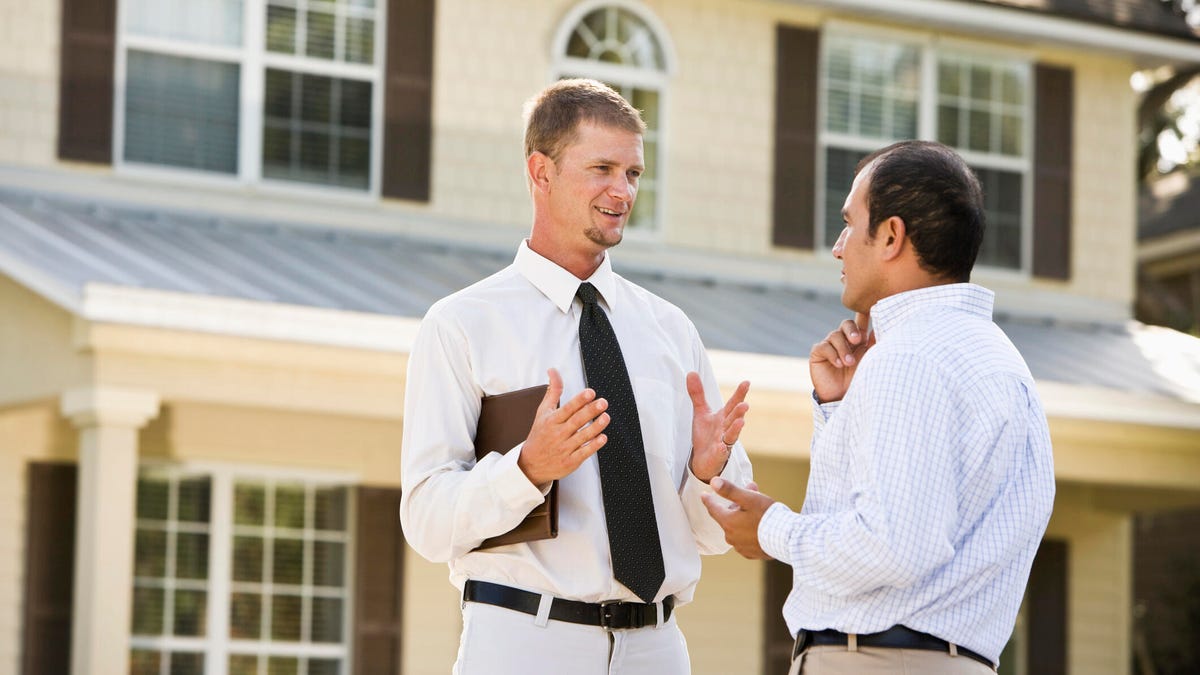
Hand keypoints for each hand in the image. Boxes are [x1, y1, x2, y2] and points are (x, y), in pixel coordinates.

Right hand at [517, 368, 609, 484]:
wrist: (530, 464)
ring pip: (582, 436)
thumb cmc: (540, 434)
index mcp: (552, 420)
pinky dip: (594, 445)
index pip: (567, 408)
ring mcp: (564, 448)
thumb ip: (552, 391)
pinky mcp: (570, 461)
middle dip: (591, 411)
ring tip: (606, 417)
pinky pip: (584, 453)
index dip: (579, 400)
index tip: (590, 392)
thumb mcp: (543, 412)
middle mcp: (558, 434)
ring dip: (596, 426)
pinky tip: (603, 437)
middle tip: (603, 402)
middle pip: (577, 420)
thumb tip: (553, 370)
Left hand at [687, 372, 749, 482]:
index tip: (746, 382)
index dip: (740, 394)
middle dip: (739, 412)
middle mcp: (726, 428)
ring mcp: (724, 442)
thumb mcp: (700, 412)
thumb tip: (691, 372)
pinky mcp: (718, 455)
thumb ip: (697, 394)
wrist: (702, 459)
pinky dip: (722, 450)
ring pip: (731, 435)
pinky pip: (721, 452)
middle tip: (745, 404)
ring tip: (741, 421)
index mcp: (723, 417)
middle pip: (734, 418)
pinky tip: (722, 447)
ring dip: (736, 429)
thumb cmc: (706, 435)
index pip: (733, 403)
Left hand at [700, 478, 774, 558]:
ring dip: (742, 518)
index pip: (713, 509)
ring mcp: (740, 547)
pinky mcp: (751, 553)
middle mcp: (731, 537)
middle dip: (735, 505)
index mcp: (728, 522)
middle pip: (727, 517)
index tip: (704, 495)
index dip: (708, 500)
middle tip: (749, 494)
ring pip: (737, 528)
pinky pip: (745, 539)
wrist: (786, 539)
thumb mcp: (749, 498)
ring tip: (756, 510)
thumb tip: (713, 482)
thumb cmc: (767, 516)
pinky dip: (748, 531)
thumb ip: (730, 490)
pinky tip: (759, 526)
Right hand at [809, 312, 874, 402]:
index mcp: (858, 340)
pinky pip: (824, 346)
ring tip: (849, 363)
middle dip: (852, 330)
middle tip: (858, 340)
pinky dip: (833, 354)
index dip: (864, 315)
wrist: (844, 398)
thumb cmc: (860, 380)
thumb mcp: (870, 361)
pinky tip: (839, 365)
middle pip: (846, 324)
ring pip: (835, 335)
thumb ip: (875, 344)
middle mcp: (844, 340)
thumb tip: (881, 327)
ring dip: (843, 349)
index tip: (870, 309)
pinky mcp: (818, 353)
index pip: (860, 323)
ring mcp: (830, 345)